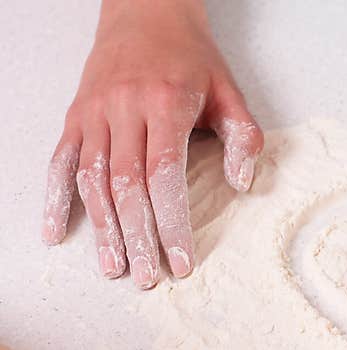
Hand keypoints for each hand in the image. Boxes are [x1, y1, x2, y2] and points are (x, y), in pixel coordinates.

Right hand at [42, 0, 262, 288]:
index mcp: (164, 105)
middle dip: (137, 237)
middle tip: (146, 278)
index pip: (164, 176)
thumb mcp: (230, 92)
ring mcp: (94, 113)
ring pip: (92, 179)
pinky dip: (55, 198)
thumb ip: (243, 138)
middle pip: (125, 185)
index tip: (180, 262)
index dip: (171, 224)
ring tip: (114, 267)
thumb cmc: (192, 59)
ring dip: (102, 228)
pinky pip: (60, 161)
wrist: (146, 12)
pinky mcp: (76, 115)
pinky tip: (55, 232)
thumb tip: (242, 184)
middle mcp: (123, 109)